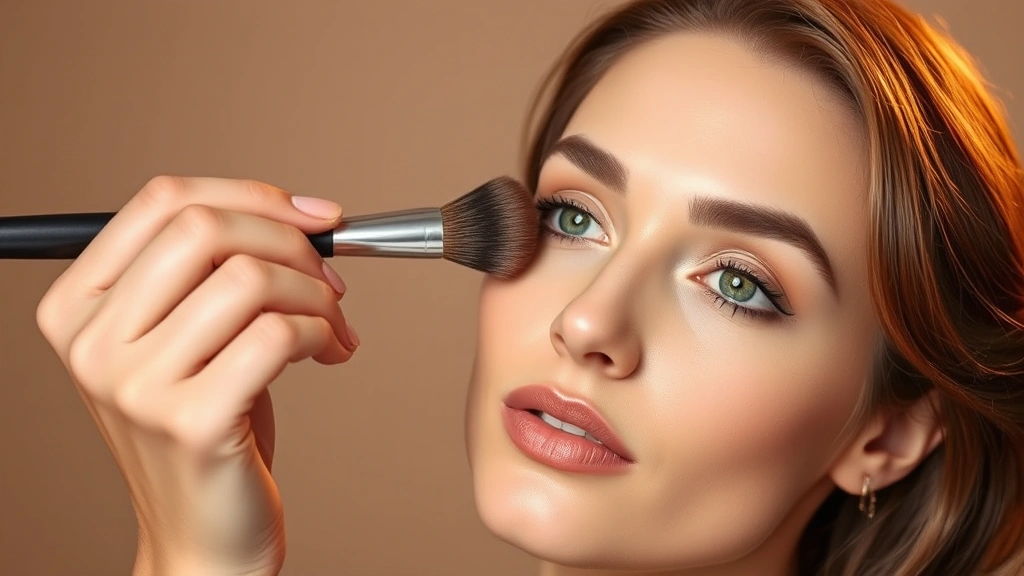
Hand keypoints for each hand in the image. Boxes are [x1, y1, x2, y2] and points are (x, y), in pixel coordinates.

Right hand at [36, 176, 358, 575]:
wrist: (203, 536)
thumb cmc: (208, 427)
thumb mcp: (187, 338)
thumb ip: (213, 271)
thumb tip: (298, 212)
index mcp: (77, 306)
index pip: (162, 200)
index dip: (252, 195)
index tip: (313, 217)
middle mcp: (92, 343)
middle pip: (204, 228)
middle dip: (291, 242)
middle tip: (329, 280)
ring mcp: (135, 385)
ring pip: (249, 278)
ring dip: (317, 295)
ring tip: (333, 326)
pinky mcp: (191, 422)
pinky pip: (276, 333)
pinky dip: (323, 332)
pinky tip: (331, 354)